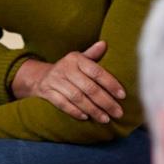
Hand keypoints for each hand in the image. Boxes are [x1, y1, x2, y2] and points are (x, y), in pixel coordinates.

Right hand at [11, 42, 125, 122]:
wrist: (40, 76)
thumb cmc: (67, 69)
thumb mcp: (79, 59)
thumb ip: (93, 54)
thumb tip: (105, 44)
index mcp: (76, 59)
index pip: (97, 72)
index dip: (111, 84)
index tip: (122, 95)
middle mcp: (65, 69)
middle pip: (89, 88)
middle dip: (105, 102)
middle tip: (118, 113)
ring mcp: (55, 81)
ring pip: (77, 98)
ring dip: (93, 110)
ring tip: (105, 119)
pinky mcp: (48, 93)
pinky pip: (62, 104)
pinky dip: (74, 111)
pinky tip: (86, 118)